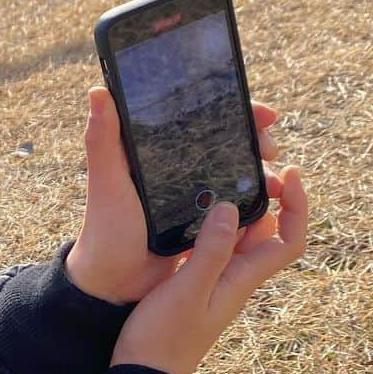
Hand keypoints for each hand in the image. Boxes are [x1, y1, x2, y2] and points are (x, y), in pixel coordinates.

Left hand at [63, 87, 282, 304]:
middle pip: (225, 141)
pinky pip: (234, 203)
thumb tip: (98, 91)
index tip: (264, 114)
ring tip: (275, 179)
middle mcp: (175, 167)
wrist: (114, 282)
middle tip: (271, 147)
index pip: (200, 117)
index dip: (233, 108)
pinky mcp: (202, 220)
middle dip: (255, 139)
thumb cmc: (105, 228)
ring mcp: (191, 193)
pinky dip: (254, 200)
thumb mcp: (106, 181)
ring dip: (260, 170)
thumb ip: (102, 140)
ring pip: (234, 171)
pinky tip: (269, 204)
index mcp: (154, 151)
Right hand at [110, 167, 307, 373]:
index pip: (290, 240)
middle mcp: (235, 278)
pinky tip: (190, 208)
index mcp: (242, 279)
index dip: (298, 206)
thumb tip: (230, 207)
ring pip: (239, 236)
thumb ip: (210, 250)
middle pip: (268, 232)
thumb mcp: (187, 290)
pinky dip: (211, 222)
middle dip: (268, 198)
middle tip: (251, 166)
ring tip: (222, 176)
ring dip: (238, 207)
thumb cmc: (164, 338)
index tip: (288, 173)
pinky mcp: (194, 282)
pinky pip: (214, 245)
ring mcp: (215, 281)